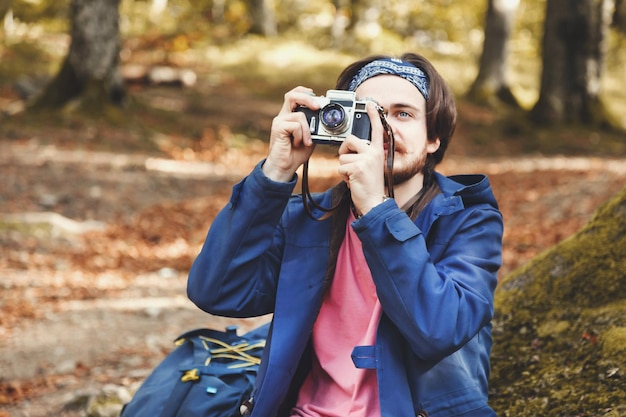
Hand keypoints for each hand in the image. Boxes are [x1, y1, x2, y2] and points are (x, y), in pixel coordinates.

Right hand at [262, 86, 319, 181]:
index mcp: (290, 116)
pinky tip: (297, 144)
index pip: (295, 95)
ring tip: (306, 142)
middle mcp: (283, 116)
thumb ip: (314, 125)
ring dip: (307, 130)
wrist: (285, 167)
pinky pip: (296, 126)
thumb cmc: (296, 153)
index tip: (318, 99)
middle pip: (292, 95)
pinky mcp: (277, 127)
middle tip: (318, 107)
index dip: (305, 93)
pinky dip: (301, 136)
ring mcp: (279, 121)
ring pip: (300, 115)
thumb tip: (322, 113)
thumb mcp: (310, 137)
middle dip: (307, 98)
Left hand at [337, 101, 386, 215]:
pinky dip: (343, 176)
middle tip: (351, 166)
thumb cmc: (369, 185)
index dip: (373, 116)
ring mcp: (366, 159)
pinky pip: (340, 167)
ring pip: (342, 156)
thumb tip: (349, 147)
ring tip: (354, 177)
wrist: (374, 202)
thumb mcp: (370, 166)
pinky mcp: (358, 167)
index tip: (370, 104)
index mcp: (378, 151)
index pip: (376, 130)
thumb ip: (364, 155)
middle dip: (344, 153)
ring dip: (344, 168)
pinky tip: (353, 182)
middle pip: (350, 141)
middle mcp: (374, 152)